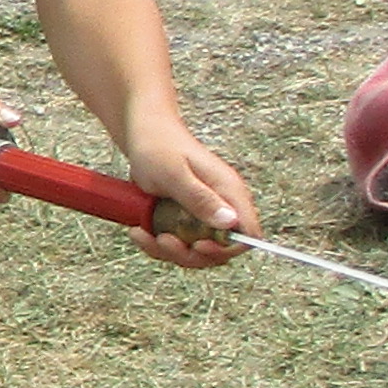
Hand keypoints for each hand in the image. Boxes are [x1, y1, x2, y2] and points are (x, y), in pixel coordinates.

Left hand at [113, 121, 257, 263]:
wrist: (141, 133)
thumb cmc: (157, 145)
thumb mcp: (174, 173)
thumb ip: (200, 198)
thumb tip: (231, 222)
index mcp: (228, 191)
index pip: (248, 234)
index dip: (227, 249)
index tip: (197, 246)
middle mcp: (221, 204)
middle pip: (220, 249)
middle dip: (189, 254)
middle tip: (162, 240)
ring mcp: (204, 212)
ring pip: (196, 249)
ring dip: (168, 250)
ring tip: (142, 234)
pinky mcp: (187, 217)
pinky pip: (180, 241)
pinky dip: (158, 243)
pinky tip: (138, 231)